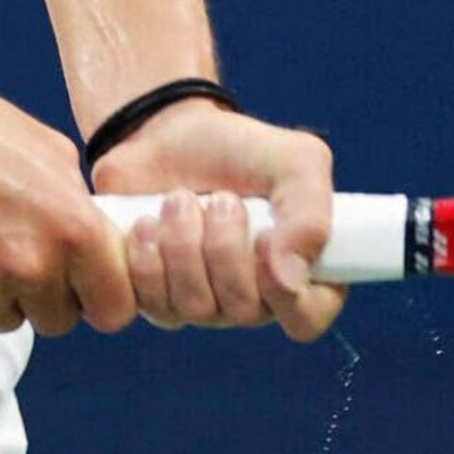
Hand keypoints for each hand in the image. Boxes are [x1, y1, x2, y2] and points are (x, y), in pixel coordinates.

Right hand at [0, 54, 138, 339]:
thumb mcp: (53, 152)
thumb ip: (81, 207)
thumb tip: (99, 242)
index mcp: (73, 229)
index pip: (115, 309)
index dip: (102, 298)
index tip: (86, 286)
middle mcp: (31, 267)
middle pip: (59, 322)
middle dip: (47, 296)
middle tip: (21, 254)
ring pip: (7, 321)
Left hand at [94, 100, 345, 342]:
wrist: (164, 134)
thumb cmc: (238, 150)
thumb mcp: (294, 160)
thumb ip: (310, 214)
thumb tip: (291, 279)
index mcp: (300, 272)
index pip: (307, 318)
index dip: (286, 293)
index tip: (264, 237)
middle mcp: (254, 298)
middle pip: (244, 310)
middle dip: (224, 247)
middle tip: (219, 198)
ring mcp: (203, 304)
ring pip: (193, 308)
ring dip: (181, 245)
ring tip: (178, 199)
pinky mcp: (155, 299)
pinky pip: (149, 306)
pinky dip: (144, 259)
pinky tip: (145, 224)